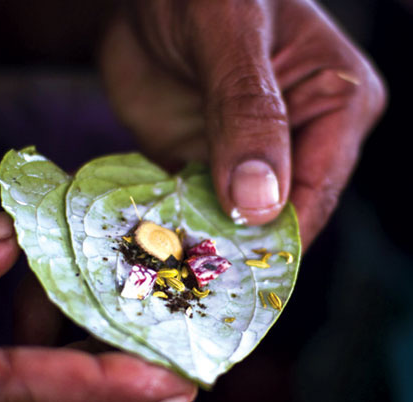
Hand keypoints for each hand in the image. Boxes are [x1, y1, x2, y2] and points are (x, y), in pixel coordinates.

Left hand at [100, 0, 385, 248]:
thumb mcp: (229, 35)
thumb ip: (248, 111)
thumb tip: (262, 202)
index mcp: (336, 101)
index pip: (318, 189)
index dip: (281, 236)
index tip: (240, 270)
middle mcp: (299, 137)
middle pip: (278, 214)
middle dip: (239, 246)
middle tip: (197, 279)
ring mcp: (247, 155)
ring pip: (234, 218)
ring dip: (203, 241)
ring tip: (172, 271)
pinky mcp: (204, 162)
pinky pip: (194, 206)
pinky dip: (175, 225)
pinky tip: (153, 244)